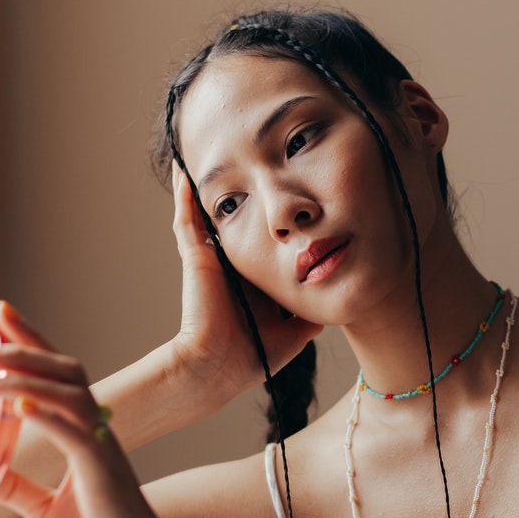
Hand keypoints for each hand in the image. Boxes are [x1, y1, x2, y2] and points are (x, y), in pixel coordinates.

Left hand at [0, 302, 192, 517]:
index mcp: (85, 437)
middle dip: (22, 349)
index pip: (57, 377)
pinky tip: (18, 407)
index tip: (2, 313)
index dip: (31, 342)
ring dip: (24, 379)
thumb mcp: (46, 512)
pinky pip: (76, 435)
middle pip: (64, 372)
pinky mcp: (105, 475)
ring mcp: (104, 451)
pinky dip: (47, 416)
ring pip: (69, 395)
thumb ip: (18, 488)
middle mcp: (98, 433)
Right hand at [169, 165, 322, 394]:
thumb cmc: (254, 355)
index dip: (276, 222)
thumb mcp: (295, 331)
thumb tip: (335, 298)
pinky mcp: (196, 256)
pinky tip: (183, 166)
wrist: (219, 367)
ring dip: (210, 185)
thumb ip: (312, 313)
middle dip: (244, 192)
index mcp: (253, 278)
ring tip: (212, 149)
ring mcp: (211, 257)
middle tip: (251, 156)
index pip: (265, 241)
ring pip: (209, 212)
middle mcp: (232, 263)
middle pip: (238, 219)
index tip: (292, 199)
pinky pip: (187, 217)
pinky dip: (184, 193)